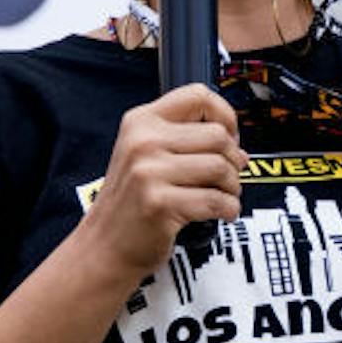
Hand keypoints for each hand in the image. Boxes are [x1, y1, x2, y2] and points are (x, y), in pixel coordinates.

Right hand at [78, 85, 245, 278]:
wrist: (103, 246)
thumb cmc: (129, 204)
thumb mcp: (144, 157)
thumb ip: (185, 142)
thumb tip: (238, 148)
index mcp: (140, 122)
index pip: (198, 96)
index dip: (224, 115)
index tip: (229, 137)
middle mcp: (142, 142)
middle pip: (217, 135)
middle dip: (233, 159)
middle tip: (228, 177)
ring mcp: (149, 173)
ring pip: (221, 167)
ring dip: (233, 187)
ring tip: (223, 196)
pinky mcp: (160, 205)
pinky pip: (216, 200)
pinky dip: (229, 209)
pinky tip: (221, 213)